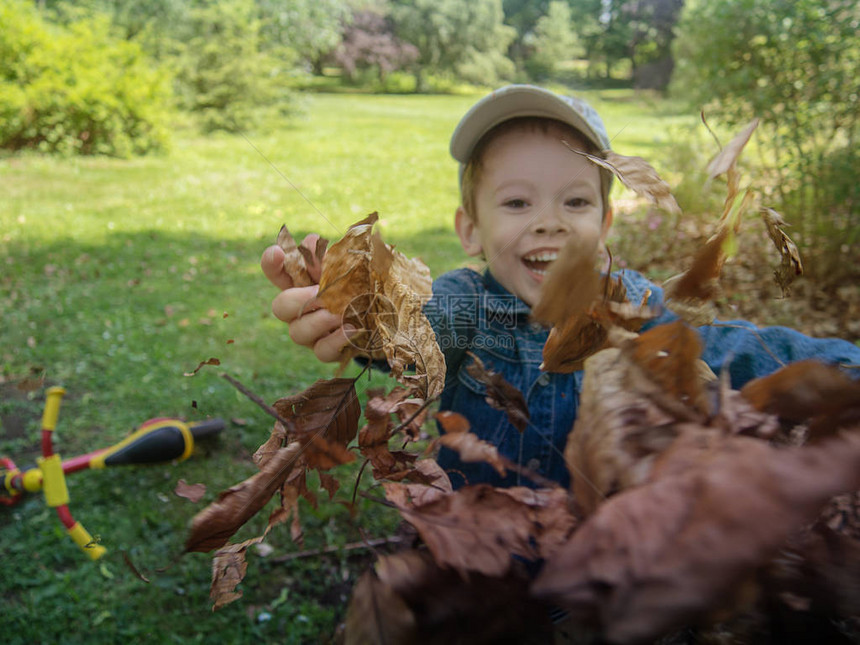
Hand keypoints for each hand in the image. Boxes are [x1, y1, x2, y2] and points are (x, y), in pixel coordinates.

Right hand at [260, 237, 352, 362]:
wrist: (387, 316)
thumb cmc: (364, 285)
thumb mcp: (351, 266)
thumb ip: (330, 255)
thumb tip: (312, 244)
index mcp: (302, 284)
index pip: (277, 272)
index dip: (271, 263)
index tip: (277, 253)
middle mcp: (301, 310)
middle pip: (280, 307)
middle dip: (297, 299)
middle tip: (319, 293)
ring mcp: (313, 334)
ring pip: (297, 332)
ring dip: (318, 320)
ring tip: (339, 313)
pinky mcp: (329, 351)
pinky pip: (323, 351)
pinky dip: (336, 339)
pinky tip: (353, 328)